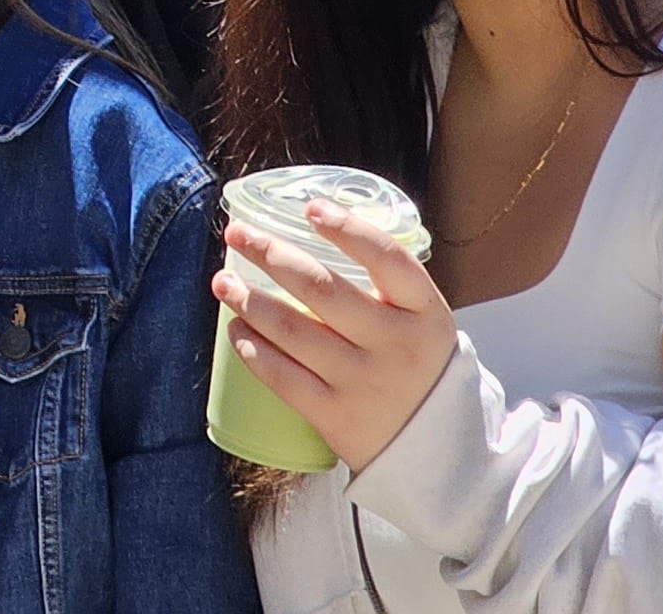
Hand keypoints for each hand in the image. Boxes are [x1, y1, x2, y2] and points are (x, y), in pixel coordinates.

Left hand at [212, 200, 459, 471]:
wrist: (439, 454)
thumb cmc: (416, 367)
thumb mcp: (422, 323)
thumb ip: (385, 285)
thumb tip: (315, 229)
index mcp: (427, 315)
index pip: (390, 260)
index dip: (349, 229)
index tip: (309, 207)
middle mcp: (397, 346)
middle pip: (323, 290)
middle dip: (271, 254)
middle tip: (237, 233)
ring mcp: (366, 384)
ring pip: (294, 331)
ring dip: (250, 300)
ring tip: (223, 281)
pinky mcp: (338, 418)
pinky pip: (284, 377)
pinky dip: (254, 350)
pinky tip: (236, 329)